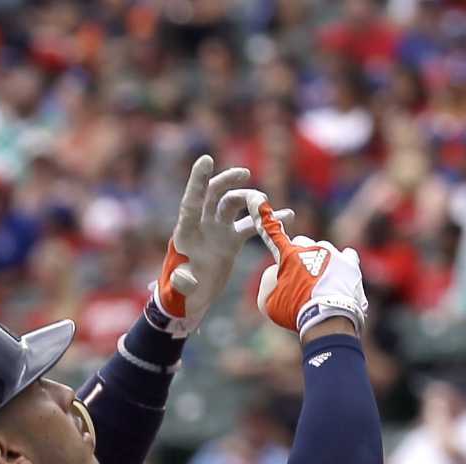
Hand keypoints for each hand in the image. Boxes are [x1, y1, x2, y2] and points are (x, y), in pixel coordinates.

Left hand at [151, 156, 289, 338]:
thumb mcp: (178, 292)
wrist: (191, 301)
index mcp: (186, 233)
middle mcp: (201, 226)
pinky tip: (287, 215)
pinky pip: (249, 226)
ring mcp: (217, 231)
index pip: (192, 202)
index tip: (206, 160)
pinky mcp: (230, 241)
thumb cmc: (179, 296)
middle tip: (244, 174)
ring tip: (266, 206)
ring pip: (233, 205)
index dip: (198, 181)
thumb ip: (181, 284)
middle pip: (214, 195)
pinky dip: (265, 221)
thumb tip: (187, 277)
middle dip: (227, 181)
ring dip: (249, 200)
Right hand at [248, 198, 368, 337]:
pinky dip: (342, 267)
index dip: (261, 216)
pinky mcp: (349, 262)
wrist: (328, 318)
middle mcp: (309, 247)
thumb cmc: (295, 312)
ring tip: (322, 289)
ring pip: (323, 253)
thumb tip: (276, 273)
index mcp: (287, 254)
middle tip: (302, 284)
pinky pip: (347, 257)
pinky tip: (341, 279)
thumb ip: (269, 283)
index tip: (256, 199)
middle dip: (300, 259)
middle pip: (301, 245)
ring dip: (321, 266)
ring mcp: (331, 253)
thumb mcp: (269, 303)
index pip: (270, 232)